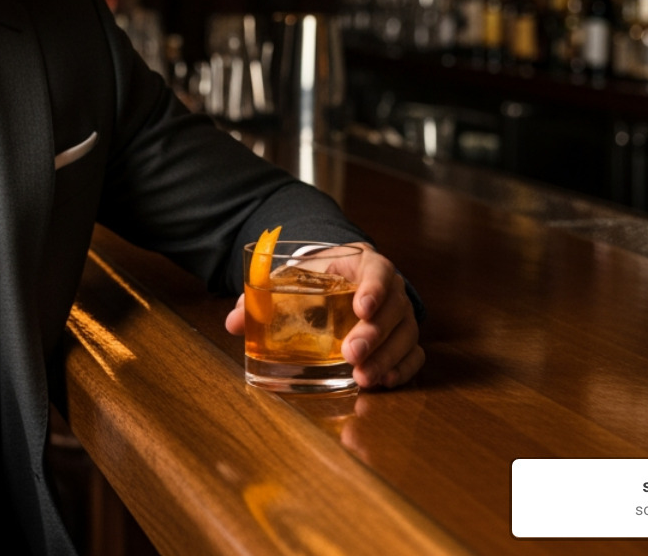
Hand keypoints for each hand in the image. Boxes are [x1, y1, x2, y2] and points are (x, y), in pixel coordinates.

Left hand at [225, 242, 423, 388]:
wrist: (338, 279)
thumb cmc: (316, 278)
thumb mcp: (292, 278)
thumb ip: (263, 296)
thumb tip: (233, 321)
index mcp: (363, 264)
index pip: (379, 271)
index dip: (374, 288)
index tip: (361, 307)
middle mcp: (390, 289)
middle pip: (395, 308)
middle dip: (374, 334)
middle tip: (350, 353)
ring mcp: (400, 315)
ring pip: (406, 335)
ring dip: (386, 358)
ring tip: (363, 378)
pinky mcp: (403, 339)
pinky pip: (413, 355)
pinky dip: (403, 369)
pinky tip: (384, 382)